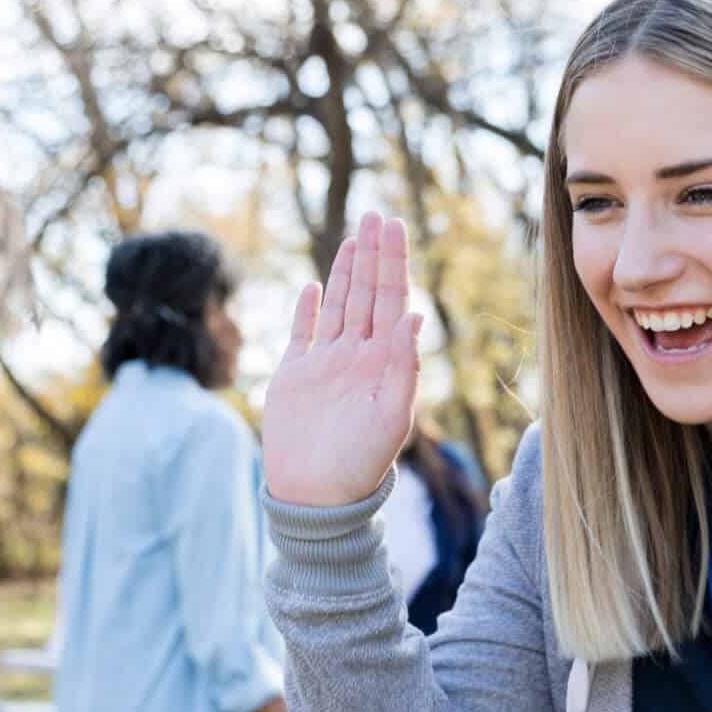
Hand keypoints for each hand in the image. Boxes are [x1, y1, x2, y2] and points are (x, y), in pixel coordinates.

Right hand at [262, 210, 422, 506]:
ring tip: (355, 239)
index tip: (395, 226)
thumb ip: (404, 364)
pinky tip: (316, 287)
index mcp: (383, 362)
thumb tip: (415, 314)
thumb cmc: (360, 463)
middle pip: (366, 294)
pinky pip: (302, 333)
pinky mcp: (295, 376)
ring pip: (339, 306)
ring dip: (346, 272)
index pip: (391, 300)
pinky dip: (309, 309)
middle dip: (372, 254)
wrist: (315, 496)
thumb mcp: (392, 415)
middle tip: (377, 215)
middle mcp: (357, 357)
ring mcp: (325, 364)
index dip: (393, 262)